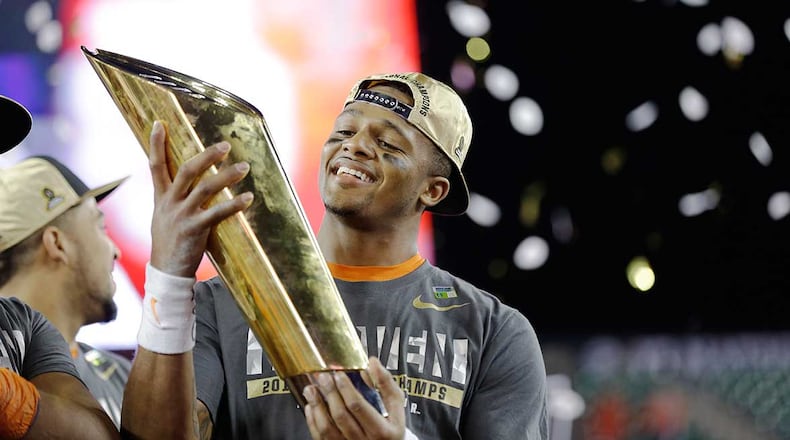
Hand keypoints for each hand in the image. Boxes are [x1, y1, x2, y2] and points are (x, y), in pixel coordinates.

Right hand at [148, 120, 252, 276]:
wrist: (166, 271)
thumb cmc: (170, 241)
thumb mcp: (164, 215)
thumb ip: (173, 197)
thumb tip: (187, 181)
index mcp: (161, 197)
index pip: (155, 165)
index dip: (156, 144)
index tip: (159, 123)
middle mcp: (170, 203)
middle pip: (186, 171)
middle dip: (206, 156)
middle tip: (225, 145)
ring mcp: (182, 216)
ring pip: (205, 188)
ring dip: (226, 176)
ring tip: (244, 167)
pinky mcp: (195, 230)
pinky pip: (217, 213)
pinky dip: (234, 204)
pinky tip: (248, 197)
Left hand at [304, 357, 405, 439]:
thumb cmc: (390, 426)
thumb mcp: (396, 405)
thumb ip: (385, 384)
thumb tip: (373, 364)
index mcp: (381, 430)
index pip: (358, 406)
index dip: (346, 388)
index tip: (338, 374)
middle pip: (340, 415)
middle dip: (330, 393)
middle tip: (323, 378)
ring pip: (327, 428)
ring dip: (317, 406)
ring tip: (312, 390)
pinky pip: (321, 437)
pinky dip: (313, 421)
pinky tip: (312, 407)